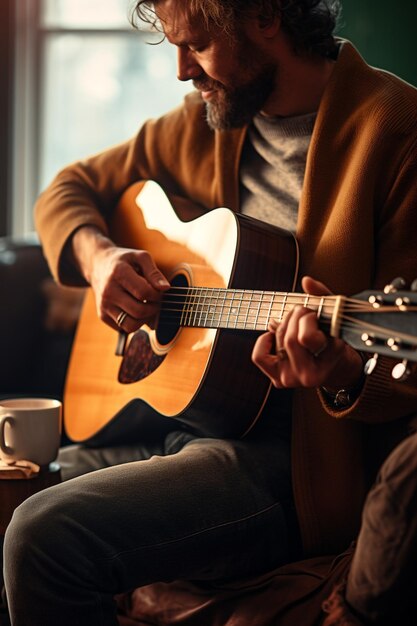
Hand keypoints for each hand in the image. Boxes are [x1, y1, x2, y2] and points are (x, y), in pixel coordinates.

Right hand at [72, 226, 169, 332]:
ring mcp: (104, 305)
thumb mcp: (140, 257)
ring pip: (131, 325)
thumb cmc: (124, 262)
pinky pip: (124, 328)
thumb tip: (165, 288)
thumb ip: (154, 272)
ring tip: (147, 307)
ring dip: (145, 319)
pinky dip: (134, 322)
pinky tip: (135, 309)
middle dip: (154, 308)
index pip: (144, 292)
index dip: (157, 294)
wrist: (98, 265)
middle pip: (140, 311)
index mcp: (119, 273)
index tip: (159, 291)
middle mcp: (109, 291)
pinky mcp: (103, 316)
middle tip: (156, 301)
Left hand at [251, 276, 363, 390]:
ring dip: (284, 324)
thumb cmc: (336, 340)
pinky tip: (274, 334)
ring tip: (295, 322)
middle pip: (289, 338)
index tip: (314, 314)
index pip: (307, 338)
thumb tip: (306, 281)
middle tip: (304, 312)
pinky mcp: (277, 379)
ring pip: (277, 341)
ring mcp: (290, 379)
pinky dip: (264, 341)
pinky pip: (259, 356)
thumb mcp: (336, 319)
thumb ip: (324, 298)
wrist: (335, 368)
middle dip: (296, 316)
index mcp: (326, 363)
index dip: (308, 319)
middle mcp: (307, 376)